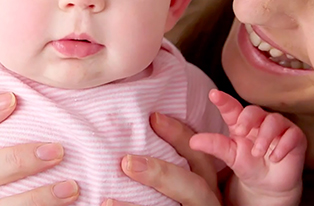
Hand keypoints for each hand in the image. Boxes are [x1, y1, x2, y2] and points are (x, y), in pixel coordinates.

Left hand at [104, 112, 221, 205]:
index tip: (152, 117)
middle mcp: (206, 204)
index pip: (199, 156)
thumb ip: (168, 168)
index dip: (179, 134)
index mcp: (207, 186)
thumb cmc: (177, 200)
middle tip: (126, 162)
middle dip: (161, 174)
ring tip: (106, 203)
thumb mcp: (181, 186)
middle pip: (194, 188)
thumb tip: (126, 143)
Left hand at [189, 89, 305, 203]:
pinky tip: (275, 157)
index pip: (231, 107)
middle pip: (254, 110)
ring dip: (265, 136)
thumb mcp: (230, 156)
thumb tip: (193, 142)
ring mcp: (279, 128)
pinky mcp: (295, 138)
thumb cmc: (248, 165)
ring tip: (258, 152)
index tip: (213, 95)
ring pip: (274, 120)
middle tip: (241, 133)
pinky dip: (283, 146)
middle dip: (247, 119)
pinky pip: (292, 135)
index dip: (223, 100)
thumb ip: (215, 146)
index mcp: (241, 122)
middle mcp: (260, 121)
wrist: (269, 185)